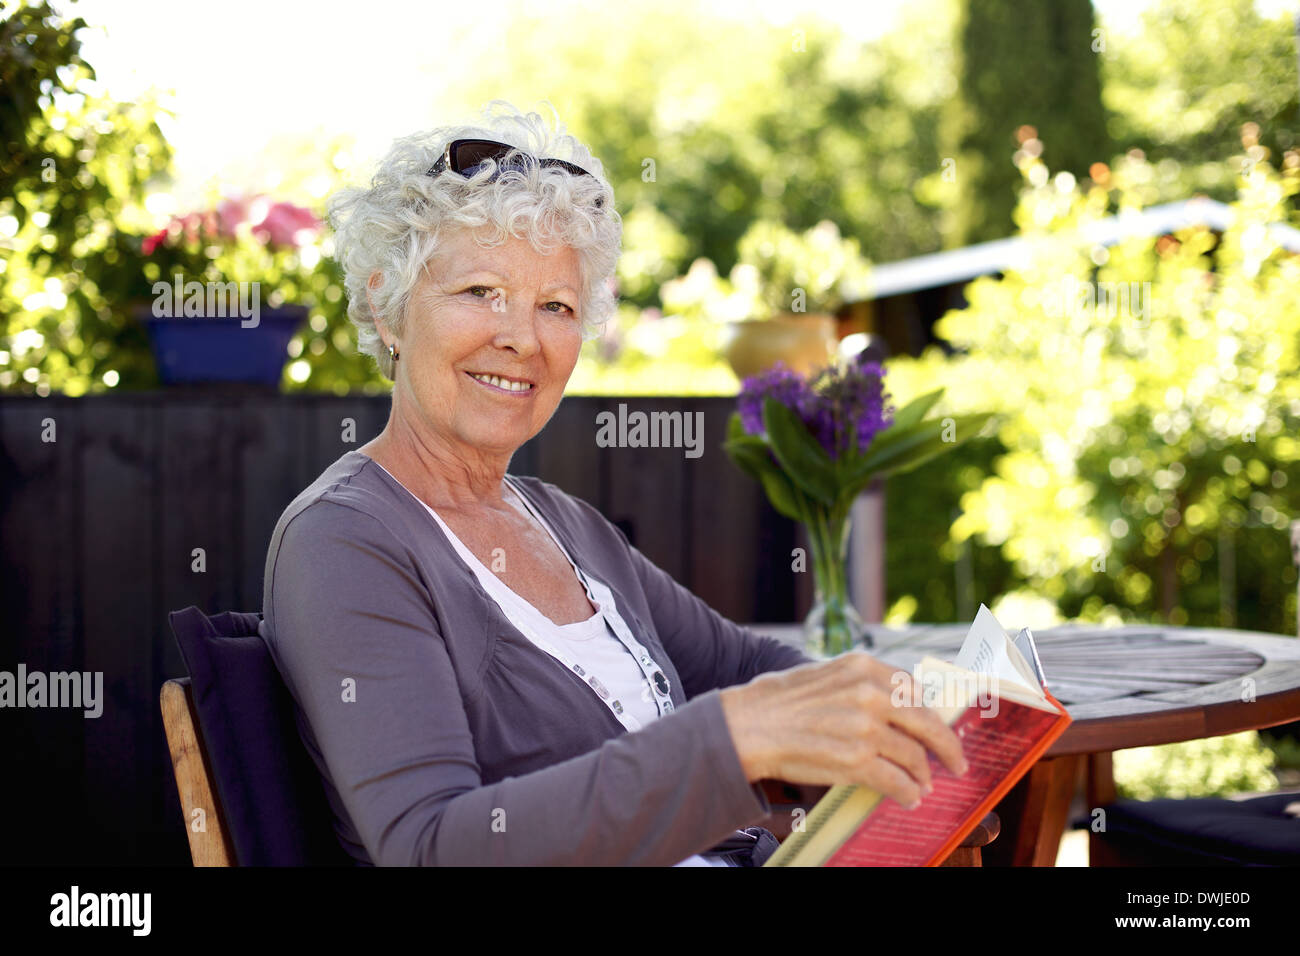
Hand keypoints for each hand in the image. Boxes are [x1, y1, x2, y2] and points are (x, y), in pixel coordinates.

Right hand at [720, 652, 968, 808]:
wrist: (747, 725)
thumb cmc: (780, 701)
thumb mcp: (825, 674)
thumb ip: (863, 683)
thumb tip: (899, 704)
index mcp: (863, 666)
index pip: (915, 690)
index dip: (932, 713)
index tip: (938, 728)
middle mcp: (870, 693)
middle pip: (927, 722)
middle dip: (947, 747)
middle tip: (957, 762)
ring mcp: (865, 728)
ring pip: (914, 756)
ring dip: (923, 775)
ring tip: (924, 784)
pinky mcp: (856, 761)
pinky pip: (897, 781)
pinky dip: (908, 793)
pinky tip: (909, 798)